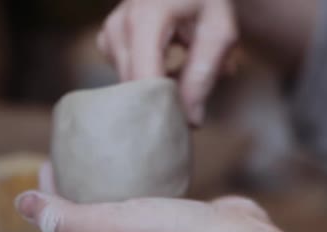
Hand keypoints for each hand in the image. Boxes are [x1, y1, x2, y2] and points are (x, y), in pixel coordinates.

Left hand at [15, 163, 270, 231]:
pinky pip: (145, 207)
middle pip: (87, 225)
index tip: (50, 160)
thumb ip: (65, 218)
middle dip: (76, 192)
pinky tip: (140, 168)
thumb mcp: (110, 227)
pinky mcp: (174, 231)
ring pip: (117, 215)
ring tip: (102, 158)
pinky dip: (137, 188)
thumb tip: (20, 203)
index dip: (49, 198)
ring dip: (107, 188)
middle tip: (73, 155)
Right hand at [98, 0, 238, 125]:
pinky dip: (146, 80)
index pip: (146, 76)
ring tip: (184, 76)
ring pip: (128, 84)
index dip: (165, 106)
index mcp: (148, 17)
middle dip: (162, 102)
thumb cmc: (207, 1)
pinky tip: (167, 68)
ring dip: (156, 90)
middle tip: (192, 108)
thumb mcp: (219, 33)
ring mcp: (110, 31)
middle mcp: (120, 23)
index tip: (185, 123)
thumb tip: (190, 121)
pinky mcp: (107, 39)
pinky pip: (124, 75)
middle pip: (134, 86)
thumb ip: (204, 75)